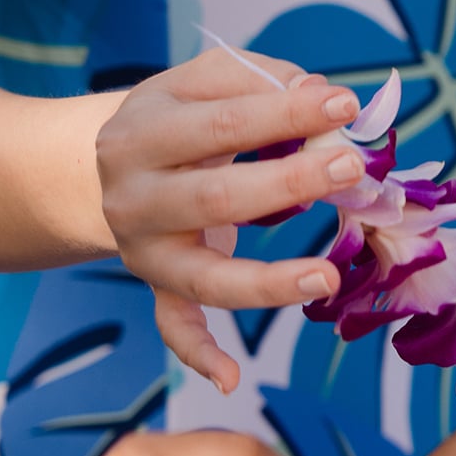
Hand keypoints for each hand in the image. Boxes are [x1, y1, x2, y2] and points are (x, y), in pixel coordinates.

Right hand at [96, 48, 366, 391]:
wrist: (103, 167)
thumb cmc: (181, 117)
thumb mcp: (200, 82)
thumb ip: (256, 78)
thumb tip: (317, 93)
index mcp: (140, 133)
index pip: (223, 122)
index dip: (286, 113)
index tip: (345, 104)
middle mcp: (133, 197)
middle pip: (216, 197)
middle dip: (288, 183)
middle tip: (353, 167)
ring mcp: (144, 250)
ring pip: (204, 276)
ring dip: (266, 283)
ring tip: (327, 277)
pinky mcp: (156, 286)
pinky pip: (174, 327)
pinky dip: (199, 354)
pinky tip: (232, 378)